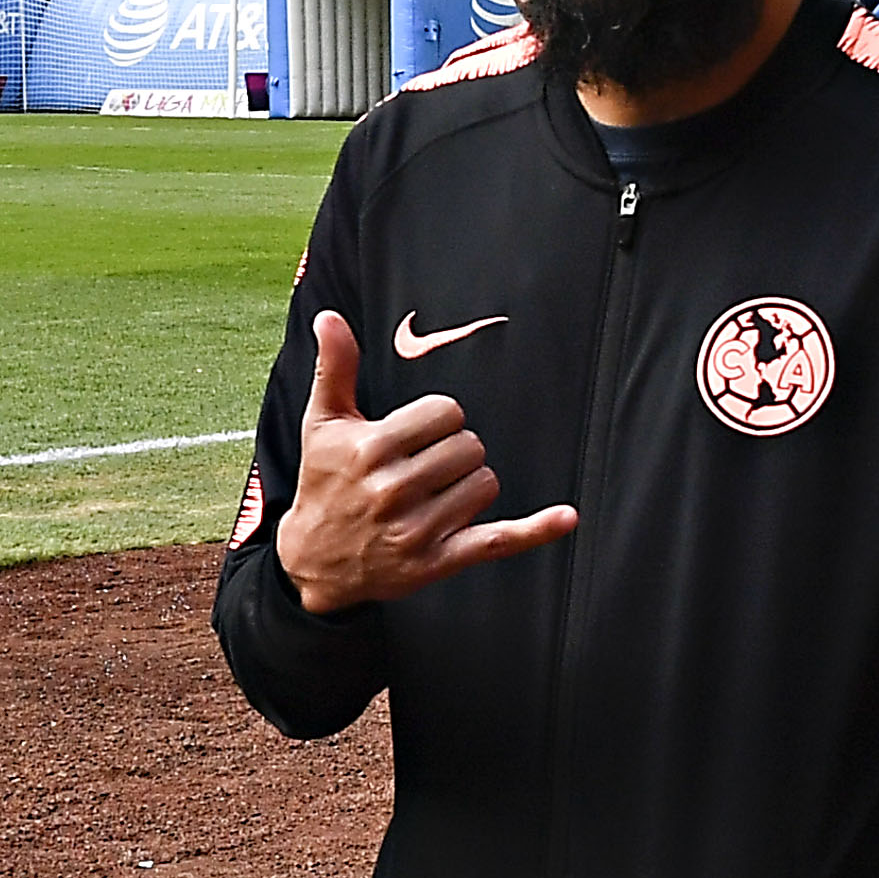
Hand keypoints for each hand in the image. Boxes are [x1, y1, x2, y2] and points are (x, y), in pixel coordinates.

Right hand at [273, 311, 575, 613]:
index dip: (438, 419)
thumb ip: (335, 367)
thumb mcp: (322, 424)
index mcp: (370, 449)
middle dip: (454, 450)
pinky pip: (497, 540)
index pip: (445, 413)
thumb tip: (330, 316)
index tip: (417, 434)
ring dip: (469, 483)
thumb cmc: (324, 483)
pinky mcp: (436, 561)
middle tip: (425, 466)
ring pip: (484, 483)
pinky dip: (534, 530)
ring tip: (436, 493)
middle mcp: (392, 489)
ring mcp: (416, 529)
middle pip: (469, 446)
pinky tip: (566, 517)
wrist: (313, 561)